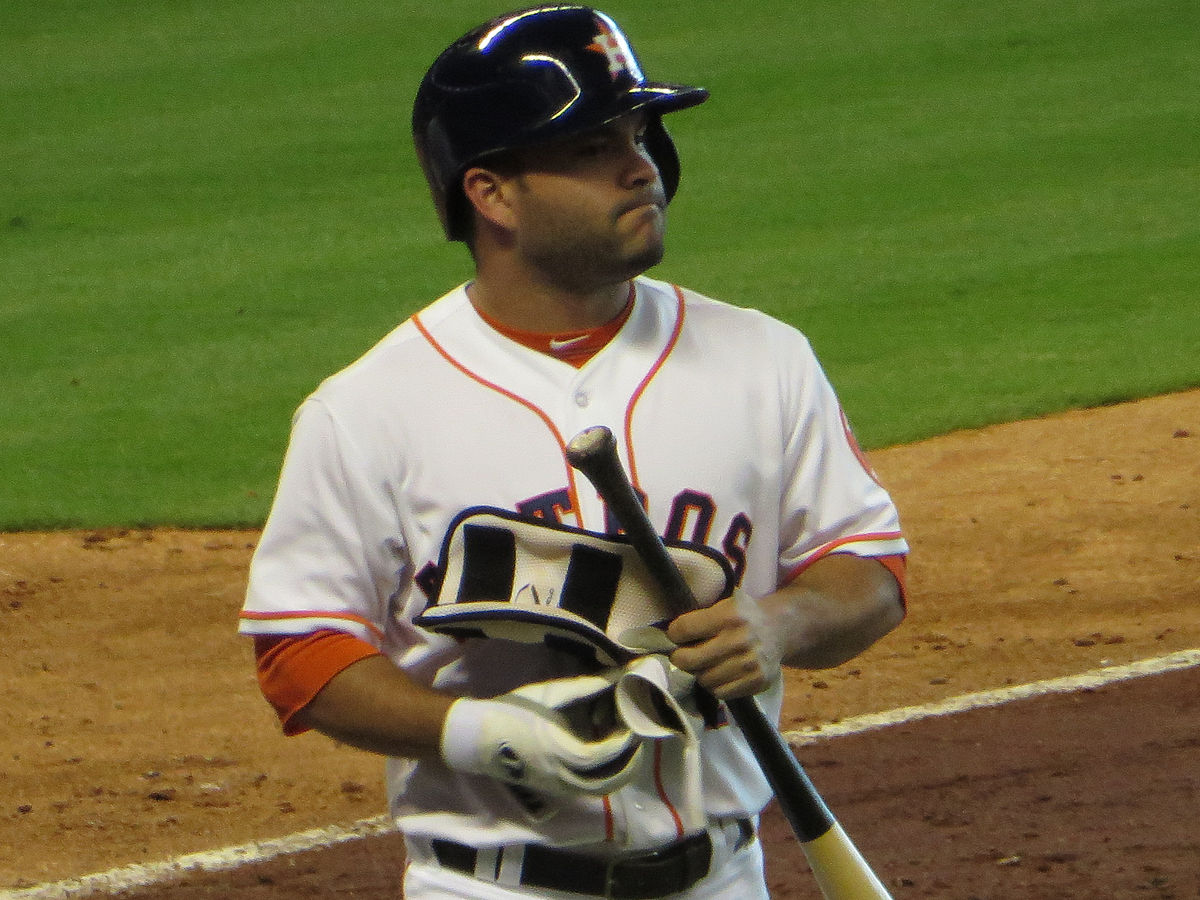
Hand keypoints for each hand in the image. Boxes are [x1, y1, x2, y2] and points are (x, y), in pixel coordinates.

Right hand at [441, 677, 640, 797]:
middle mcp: (566, 778)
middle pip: (612, 779)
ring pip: (601, 788)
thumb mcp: (551, 694)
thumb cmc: (513, 711)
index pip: (610, 752)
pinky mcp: (553, 788)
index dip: (627, 736)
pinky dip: (602, 774)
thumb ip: (587, 686)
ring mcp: (559, 787)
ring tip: (621, 743)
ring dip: (618, 769)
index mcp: (566, 755)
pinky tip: (600, 750)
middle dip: (629, 759)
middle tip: (635, 734)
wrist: (476, 736)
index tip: (635, 718)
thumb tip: (618, 674)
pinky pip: (587, 788)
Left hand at [665, 588, 782, 699]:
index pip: (684, 629)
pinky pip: (721, 692)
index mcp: (729, 615)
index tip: (676, 635)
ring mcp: (750, 663)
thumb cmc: (743, 615)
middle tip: (682, 655)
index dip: (674, 634)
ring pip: (704, 679)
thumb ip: (699, 618)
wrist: (779, 629)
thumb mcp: (724, 604)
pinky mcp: (757, 681)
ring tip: (705, 664)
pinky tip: (719, 674)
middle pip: (690, 659)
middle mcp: (740, 640)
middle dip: (680, 658)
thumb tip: (668, 638)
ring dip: (699, 673)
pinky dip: (715, 686)